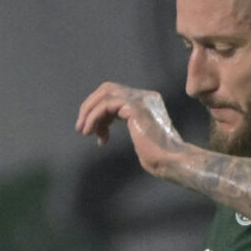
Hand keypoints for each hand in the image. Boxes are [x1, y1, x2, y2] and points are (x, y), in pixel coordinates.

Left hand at [76, 82, 193, 172]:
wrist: (169, 161)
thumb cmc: (156, 155)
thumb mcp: (135, 134)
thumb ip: (121, 122)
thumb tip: (100, 125)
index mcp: (144, 100)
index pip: (114, 94)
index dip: (98, 110)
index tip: (92, 130)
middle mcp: (143, 95)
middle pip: (107, 88)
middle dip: (89, 106)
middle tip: (80, 126)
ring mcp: (140, 99)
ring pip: (105, 94)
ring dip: (89, 112)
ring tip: (83, 131)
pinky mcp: (134, 107)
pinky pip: (106, 105)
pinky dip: (94, 117)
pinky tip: (91, 132)